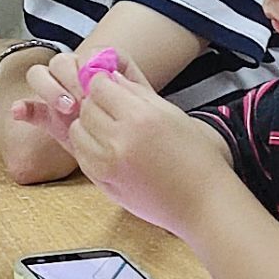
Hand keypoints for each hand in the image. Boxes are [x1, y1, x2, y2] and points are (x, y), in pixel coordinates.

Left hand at [23, 61, 232, 238]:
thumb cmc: (195, 158)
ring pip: (77, 131)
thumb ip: (136, 92)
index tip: (110, 86)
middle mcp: (120, 140)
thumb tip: (110, 76)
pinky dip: (89, 147)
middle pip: (86, 107)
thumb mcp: (171, 113)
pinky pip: (81, 155)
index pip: (99, 86)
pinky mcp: (102, 183)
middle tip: (112, 108)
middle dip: (95, 103)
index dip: (103, 82)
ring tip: (111, 130)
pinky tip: (109, 148)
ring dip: (88, 125)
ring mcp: (108, 165)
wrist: (201, 202)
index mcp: (140, 118)